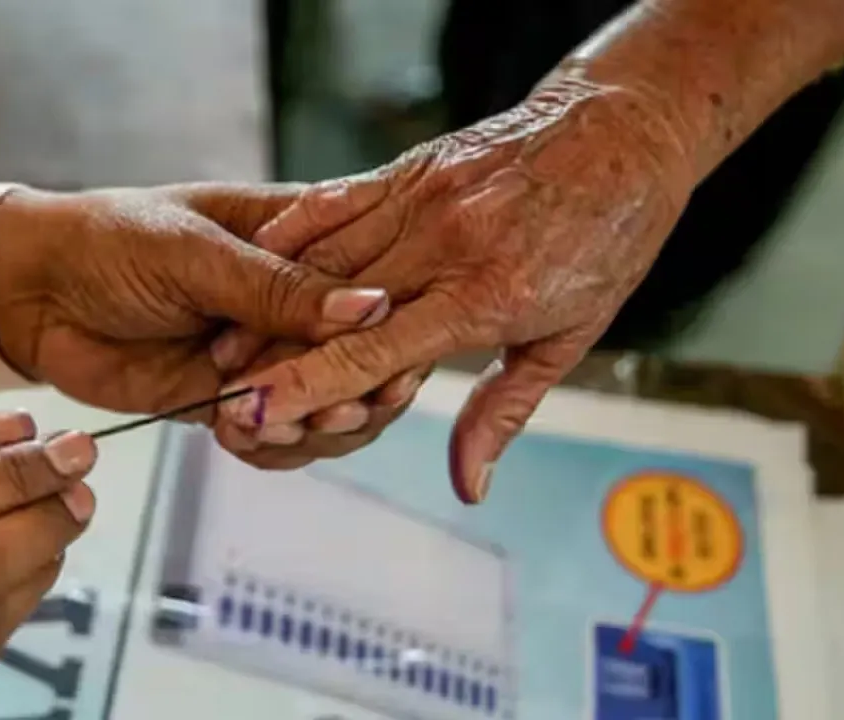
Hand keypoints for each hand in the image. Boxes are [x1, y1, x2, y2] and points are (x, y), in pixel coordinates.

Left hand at [0, 184, 390, 419]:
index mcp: (303, 237)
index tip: (391, 362)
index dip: (393, 327)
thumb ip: (277, 288)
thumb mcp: (194, 251)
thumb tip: (370, 308)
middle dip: (357, 388)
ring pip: (328, 403)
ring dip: (315, 424)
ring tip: (280, 425)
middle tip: (339, 408)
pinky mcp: (232, 399)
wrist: (31, 292)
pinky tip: (242, 437)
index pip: (377, 282)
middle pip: (364, 355)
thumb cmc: (109, 239)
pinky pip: (276, 434)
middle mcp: (294, 299)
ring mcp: (266, 353)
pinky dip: (271, 446)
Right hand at [215, 74, 693, 500]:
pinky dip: (292, 233)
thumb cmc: (606, 240)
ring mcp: (422, 199)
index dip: (305, 387)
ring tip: (222, 340)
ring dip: (267, 300)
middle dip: (268, 354)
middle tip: (218, 391)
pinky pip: (335, 200)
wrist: (624, 132)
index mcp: (484, 297)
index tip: (253, 414)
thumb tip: (468, 486)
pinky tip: (256, 259)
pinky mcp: (411, 167)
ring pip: (322, 256)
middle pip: (330, 309)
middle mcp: (443, 245)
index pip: (372, 354)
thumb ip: (503, 412)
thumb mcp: (570, 338)